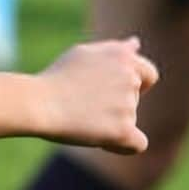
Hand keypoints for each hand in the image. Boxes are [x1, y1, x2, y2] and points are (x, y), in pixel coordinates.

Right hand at [37, 37, 157, 153]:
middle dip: (117, 103)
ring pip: (130, 120)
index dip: (136, 84)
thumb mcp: (84, 53)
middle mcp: (130, 77)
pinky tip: (103, 140)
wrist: (39, 102)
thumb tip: (135, 44)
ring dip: (112, 121)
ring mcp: (128, 104)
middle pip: (136, 98)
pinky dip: (123, 145)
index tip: (111, 90)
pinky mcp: (123, 129)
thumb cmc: (57, 77)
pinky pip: (137, 144)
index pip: (149, 74)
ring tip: (82, 116)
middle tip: (86, 103)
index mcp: (122, 56)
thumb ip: (114, 50)